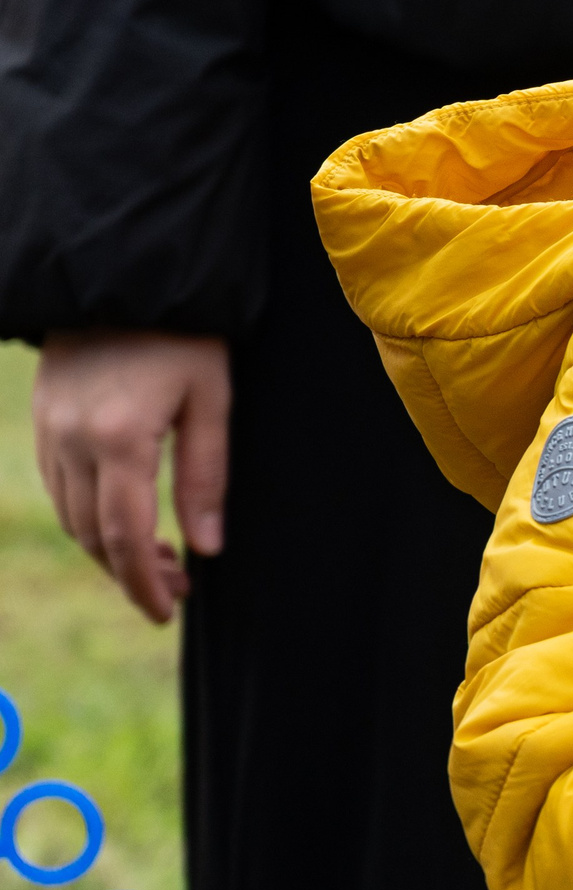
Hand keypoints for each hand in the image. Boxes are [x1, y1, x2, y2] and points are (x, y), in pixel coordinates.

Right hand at [32, 330, 229, 623]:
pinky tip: (124, 520)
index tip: (165, 611)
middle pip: (92, 534)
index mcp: (119, 437)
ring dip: (107, 549)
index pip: (124, 534)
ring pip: (70, 516)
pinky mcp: (43, 419)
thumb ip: (207, 475)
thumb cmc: (185, 335)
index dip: (141, 583)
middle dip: (129, 573)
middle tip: (174, 591)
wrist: (126, 277)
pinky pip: (59, 487)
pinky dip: (88, 516)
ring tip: (158, 562)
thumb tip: (206, 548)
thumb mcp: (212, 399)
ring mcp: (49, 430)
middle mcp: (72, 440)